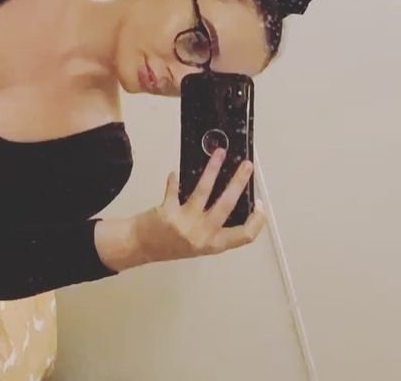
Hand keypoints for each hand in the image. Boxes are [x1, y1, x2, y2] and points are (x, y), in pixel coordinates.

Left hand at [133, 149, 265, 263]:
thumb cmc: (170, 244)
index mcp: (213, 245)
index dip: (257, 221)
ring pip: (204, 191)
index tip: (260, 205)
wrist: (140, 247)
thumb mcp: (198, 243)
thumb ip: (213, 228)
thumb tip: (228, 197)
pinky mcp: (168, 213)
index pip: (244, 236)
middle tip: (247, 165)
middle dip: (239, 182)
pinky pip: (174, 189)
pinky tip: (174, 173)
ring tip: (219, 153)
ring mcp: (185, 224)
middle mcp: (202, 236)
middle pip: (227, 205)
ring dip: (212, 168)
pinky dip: (174, 180)